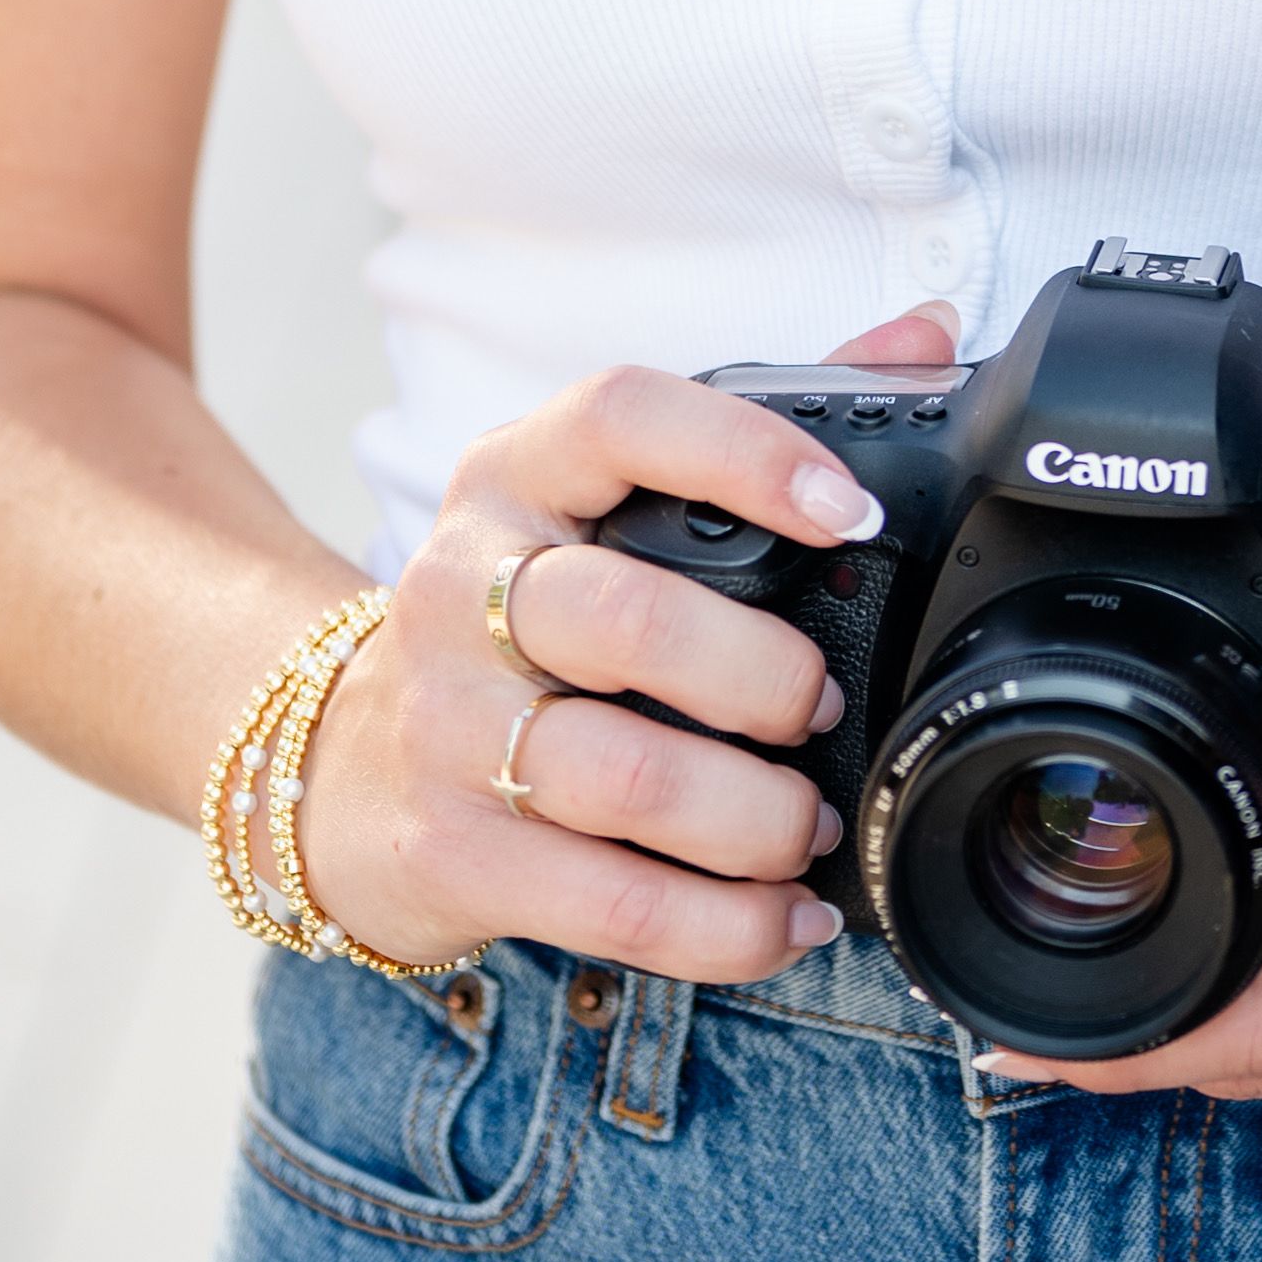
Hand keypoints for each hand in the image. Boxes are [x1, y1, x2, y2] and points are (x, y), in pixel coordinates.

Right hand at [291, 317, 954, 985]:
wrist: (339, 765)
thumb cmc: (517, 622)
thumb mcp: (597, 506)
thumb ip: (756, 426)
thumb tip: (922, 332)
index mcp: (514, 476)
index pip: (621, 418)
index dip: (744, 452)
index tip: (851, 508)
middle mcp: (462, 587)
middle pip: (627, 619)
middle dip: (761, 675)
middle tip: (821, 708)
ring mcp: (446, 724)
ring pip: (623, 774)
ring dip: (756, 818)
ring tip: (811, 830)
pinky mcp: (451, 850)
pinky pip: (608, 902)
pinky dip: (722, 928)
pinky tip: (784, 922)